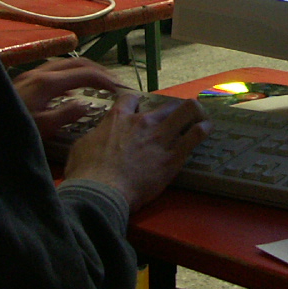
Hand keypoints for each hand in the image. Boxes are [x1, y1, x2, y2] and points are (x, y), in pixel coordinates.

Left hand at [11, 58, 122, 140]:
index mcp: (47, 83)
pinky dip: (71, 75)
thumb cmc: (11, 128)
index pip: (85, 73)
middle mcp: (40, 73)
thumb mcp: (41, 128)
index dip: (106, 79)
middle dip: (99, 71)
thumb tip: (85, 105)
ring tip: (99, 83)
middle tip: (115, 83)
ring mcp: (32, 75)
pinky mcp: (26, 81)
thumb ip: (65, 115)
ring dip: (85, 71)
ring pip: (66, 65)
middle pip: (78, 63)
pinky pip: (55, 71)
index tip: (120, 88)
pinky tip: (73, 89)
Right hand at [64, 94, 211, 211]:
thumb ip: (95, 136)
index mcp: (119, 118)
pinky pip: (195, 135)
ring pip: (187, 112)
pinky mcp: (174, 156)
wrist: (102, 191)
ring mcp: (161, 137)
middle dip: (172, 110)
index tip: (138, 108)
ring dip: (195, 113)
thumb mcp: (82, 146)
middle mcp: (143, 122)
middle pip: (166, 105)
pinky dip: (202, 130)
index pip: (131, 97)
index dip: (136, 101)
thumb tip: (96, 137)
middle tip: (175, 118)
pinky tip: (205, 129)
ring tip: (199, 118)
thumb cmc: (87, 172)